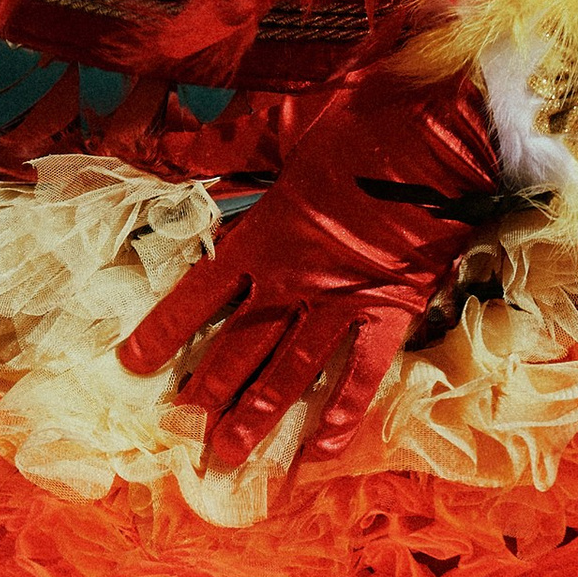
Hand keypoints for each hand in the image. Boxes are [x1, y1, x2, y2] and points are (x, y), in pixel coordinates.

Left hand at [121, 67, 506, 471]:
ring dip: (257, 414)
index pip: (200, 294)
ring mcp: (343, 304)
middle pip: (239, 346)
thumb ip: (227, 144)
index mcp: (265, 234)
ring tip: (228, 454)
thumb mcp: (286, 123)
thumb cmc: (363, 123)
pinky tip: (323, 451)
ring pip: (290, 372)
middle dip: (207, 388)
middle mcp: (296, 280)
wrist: (445, 139)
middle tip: (180, 429)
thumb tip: (175, 145)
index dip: (164, 331)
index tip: (132, 365)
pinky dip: (343, 414)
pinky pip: (361, 376)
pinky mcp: (390, 315)